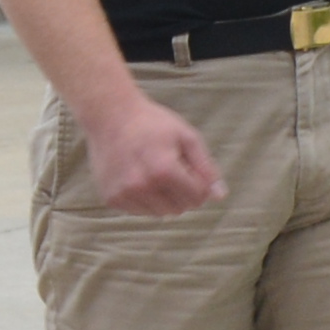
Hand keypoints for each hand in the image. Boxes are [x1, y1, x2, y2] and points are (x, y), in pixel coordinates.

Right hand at [79, 89, 221, 217]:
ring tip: (154, 172)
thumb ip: (206, 167)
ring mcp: (124, 194)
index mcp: (164, 170)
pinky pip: (140, 211)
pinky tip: (138, 176)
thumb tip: (219, 197)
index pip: (197, 197)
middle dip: (182, 192)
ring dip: (164, 198)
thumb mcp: (186, 137)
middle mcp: (142, 185)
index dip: (199, 183)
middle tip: (172, 168)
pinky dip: (144, 199)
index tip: (190, 167)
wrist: (110, 116)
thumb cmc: (153, 124)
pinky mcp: (112, 198)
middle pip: (179, 209)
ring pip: (160, 213)